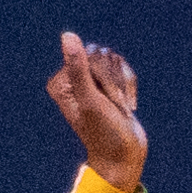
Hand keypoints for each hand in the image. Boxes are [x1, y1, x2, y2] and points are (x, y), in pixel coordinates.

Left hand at [49, 31, 146, 189]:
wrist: (123, 157)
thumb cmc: (104, 134)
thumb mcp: (91, 100)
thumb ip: (78, 68)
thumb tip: (67, 35)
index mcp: (62, 81)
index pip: (88, 55)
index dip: (103, 76)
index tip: (105, 102)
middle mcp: (73, 78)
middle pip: (102, 54)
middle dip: (114, 81)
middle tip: (113, 108)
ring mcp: (91, 81)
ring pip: (114, 59)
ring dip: (123, 85)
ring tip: (120, 109)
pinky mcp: (108, 84)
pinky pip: (123, 67)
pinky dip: (130, 86)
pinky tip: (127, 106)